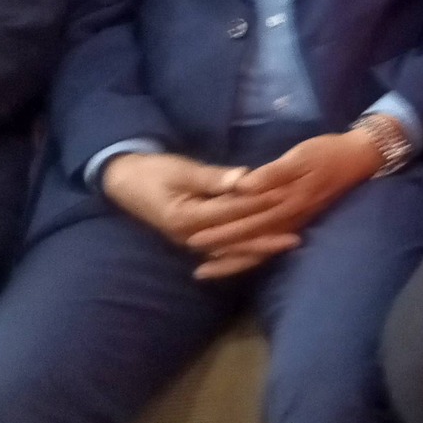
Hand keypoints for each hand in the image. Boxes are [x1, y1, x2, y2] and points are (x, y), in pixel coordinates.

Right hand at [101, 151, 300, 271]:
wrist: (125, 183)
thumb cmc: (154, 172)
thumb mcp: (181, 170)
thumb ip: (212, 177)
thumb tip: (243, 179)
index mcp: (186, 218)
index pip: (230, 212)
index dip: (257, 204)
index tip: (283, 197)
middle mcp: (190, 237)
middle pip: (235, 238)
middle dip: (265, 236)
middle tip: (296, 235)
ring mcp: (191, 243)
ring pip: (231, 250)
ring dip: (259, 248)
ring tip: (289, 244)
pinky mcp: (194, 241)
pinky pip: (224, 251)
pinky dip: (244, 252)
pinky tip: (264, 252)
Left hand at [184, 130, 380, 277]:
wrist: (358, 159)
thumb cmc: (326, 153)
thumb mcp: (299, 156)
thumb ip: (272, 174)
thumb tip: (243, 186)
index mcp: (284, 201)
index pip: (245, 220)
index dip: (219, 230)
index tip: (192, 236)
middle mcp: (287, 218)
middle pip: (248, 239)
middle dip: (219, 250)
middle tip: (192, 263)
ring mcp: (293, 223)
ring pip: (259, 250)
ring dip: (233, 261)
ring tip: (207, 271)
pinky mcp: (298, 222)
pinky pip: (270, 246)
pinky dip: (252, 254)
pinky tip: (239, 258)